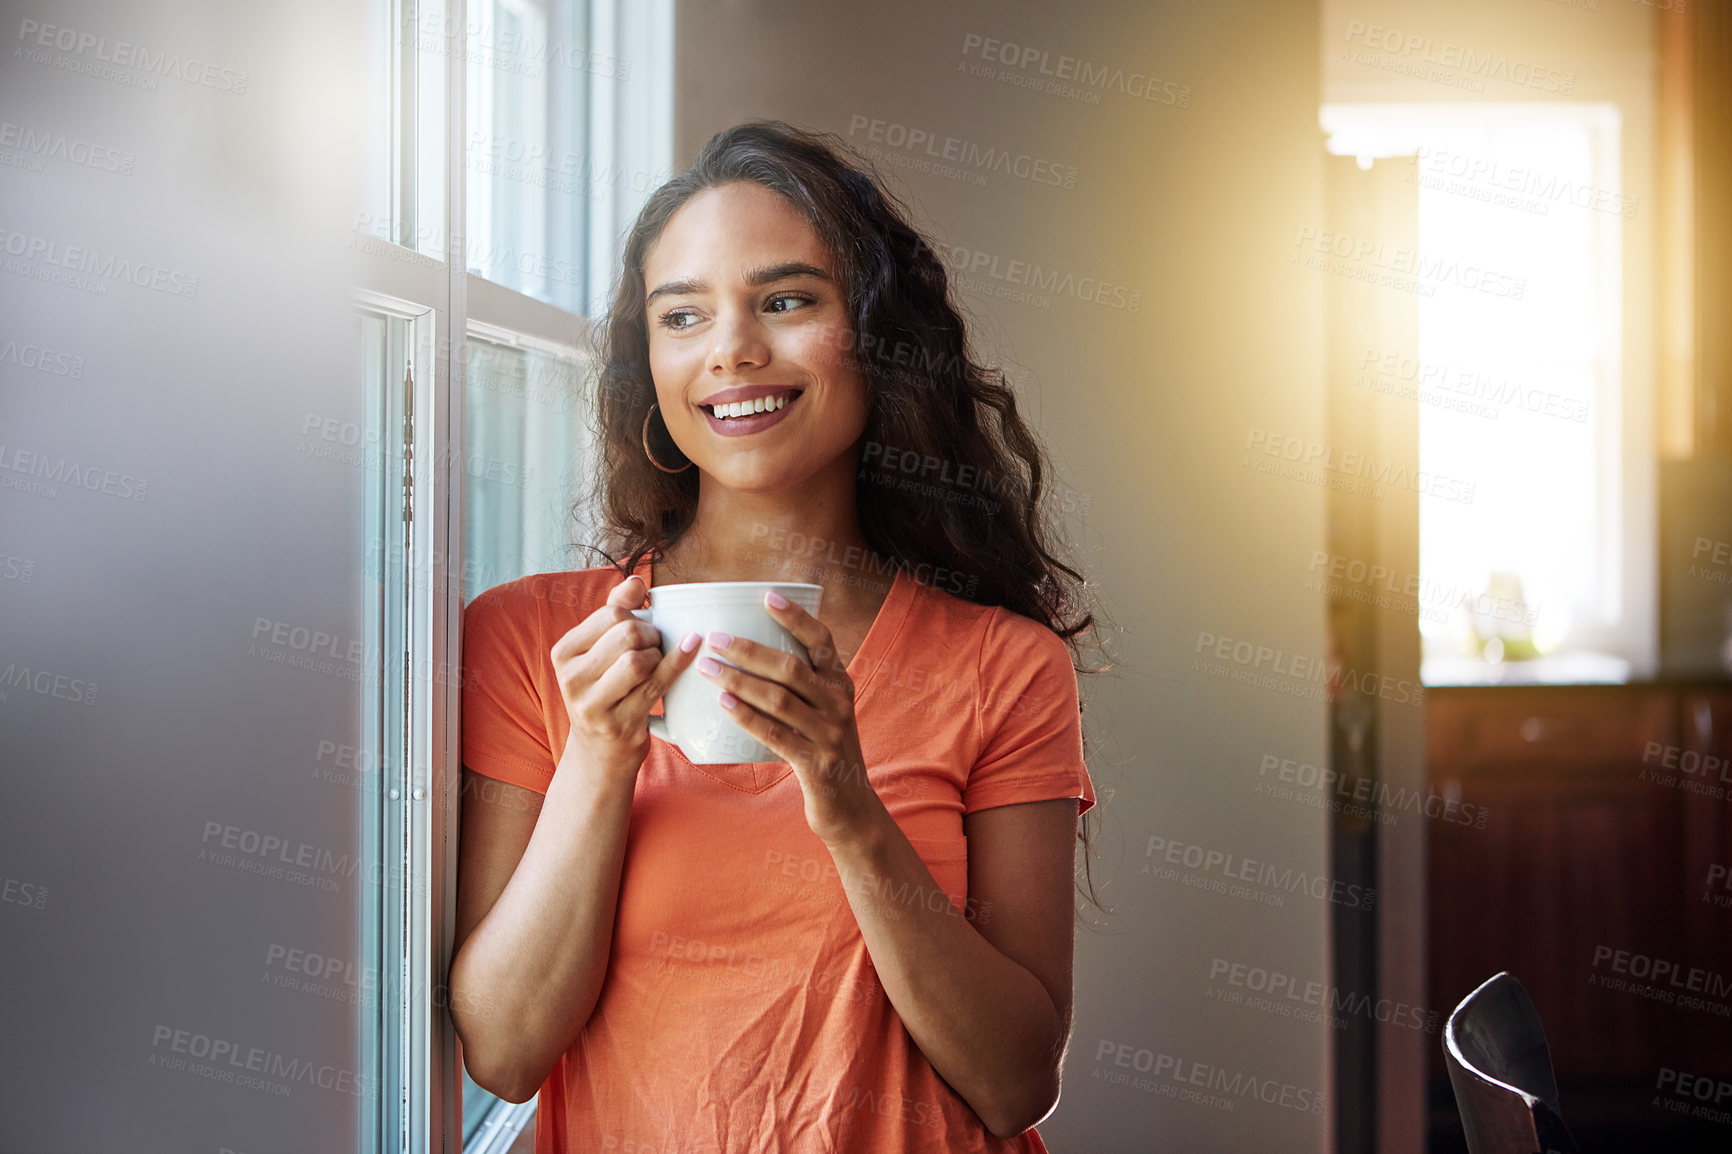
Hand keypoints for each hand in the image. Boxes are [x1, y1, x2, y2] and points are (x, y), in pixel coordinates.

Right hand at [550, 575, 700, 781]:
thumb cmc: (606, 692)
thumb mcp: (600, 652)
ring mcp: (591, 705)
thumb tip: (636, 579)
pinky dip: (677, 664)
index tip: (643, 629)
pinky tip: (692, 649)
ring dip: (659, 655)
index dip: (636, 615)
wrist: (600, 754)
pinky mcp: (618, 725)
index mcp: (563, 652)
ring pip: (638, 660)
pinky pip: (656, 685)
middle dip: (651, 634)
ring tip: (657, 663)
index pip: (609, 613)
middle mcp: (570, 679)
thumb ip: (616, 612)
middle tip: (656, 646)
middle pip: (626, 634)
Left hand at [696, 591, 885, 845]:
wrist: (850, 807)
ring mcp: (830, 734)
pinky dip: (749, 718)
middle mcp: (839, 703)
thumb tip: (746, 656)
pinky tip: (724, 705)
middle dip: (749, 650)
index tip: (766, 596)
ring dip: (740, 681)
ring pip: (781, 699)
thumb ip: (796, 687)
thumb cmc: (822, 751)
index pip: (822, 639)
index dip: (795, 616)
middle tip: (714, 639)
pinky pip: (777, 736)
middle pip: (792, 667)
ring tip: (708, 669)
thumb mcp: (821, 713)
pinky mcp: (817, 764)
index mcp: (840, 683)